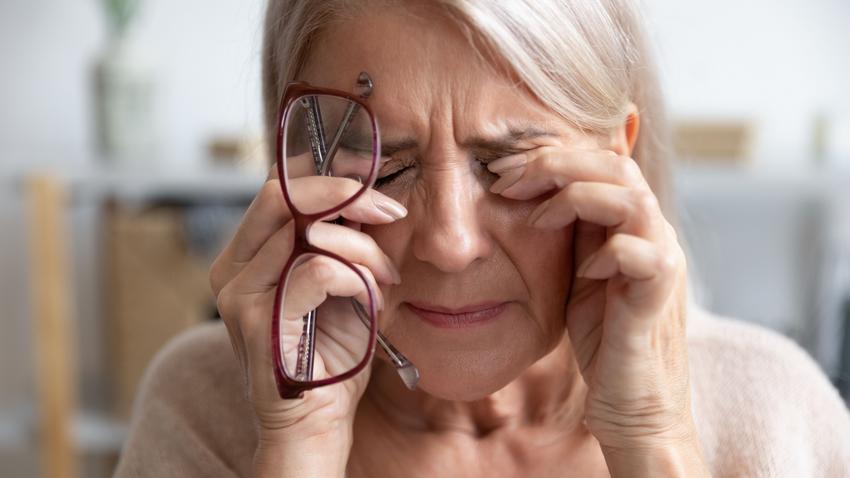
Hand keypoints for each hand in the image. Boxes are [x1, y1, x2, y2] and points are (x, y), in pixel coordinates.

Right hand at [209, 162, 405, 475]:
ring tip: (385, 277)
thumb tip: (368, 194)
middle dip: (347, 195)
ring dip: (363, 249)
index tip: (373, 186)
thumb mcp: (341, 284)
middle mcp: (232, 269)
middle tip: (389, 212)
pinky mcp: (257, 320)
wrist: (316, 425)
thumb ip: (341, 241)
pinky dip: (357, 278)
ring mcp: (239, 294)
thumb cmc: (331, 355)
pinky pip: (318, 270)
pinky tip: (371, 299)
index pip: (278, 188)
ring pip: (307, 232)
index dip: (328, 176)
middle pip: (282, 194)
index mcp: (248, 256)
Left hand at [488, 147, 707, 474]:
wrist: (633, 402)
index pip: (600, 161)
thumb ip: (570, 232)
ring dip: (574, 198)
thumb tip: (529, 192)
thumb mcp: (577, 273)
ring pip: (630, 197)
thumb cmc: (603, 337)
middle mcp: (654, 233)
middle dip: (554, 164)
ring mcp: (662, 261)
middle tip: (506, 181)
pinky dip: (607, 252)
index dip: (551, 157)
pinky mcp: (658, 297)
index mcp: (633, 223)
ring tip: (535, 218)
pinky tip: (583, 270)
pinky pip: (641, 254)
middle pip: (615, 165)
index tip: (502, 170)